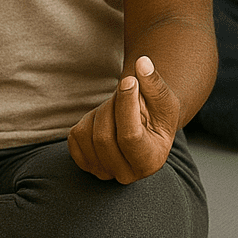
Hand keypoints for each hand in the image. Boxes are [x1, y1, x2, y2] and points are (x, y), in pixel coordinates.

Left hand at [67, 55, 181, 183]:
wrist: (145, 126)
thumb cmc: (158, 113)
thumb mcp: (163, 98)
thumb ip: (154, 81)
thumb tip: (142, 63)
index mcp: (152, 160)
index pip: (129, 136)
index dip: (126, 105)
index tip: (128, 80)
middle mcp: (127, 174)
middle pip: (104, 137)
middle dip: (111, 106)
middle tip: (124, 91)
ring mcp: (104, 172)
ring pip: (87, 135)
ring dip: (100, 111)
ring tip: (117, 108)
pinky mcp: (86, 164)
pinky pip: (75, 136)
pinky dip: (87, 120)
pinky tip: (105, 120)